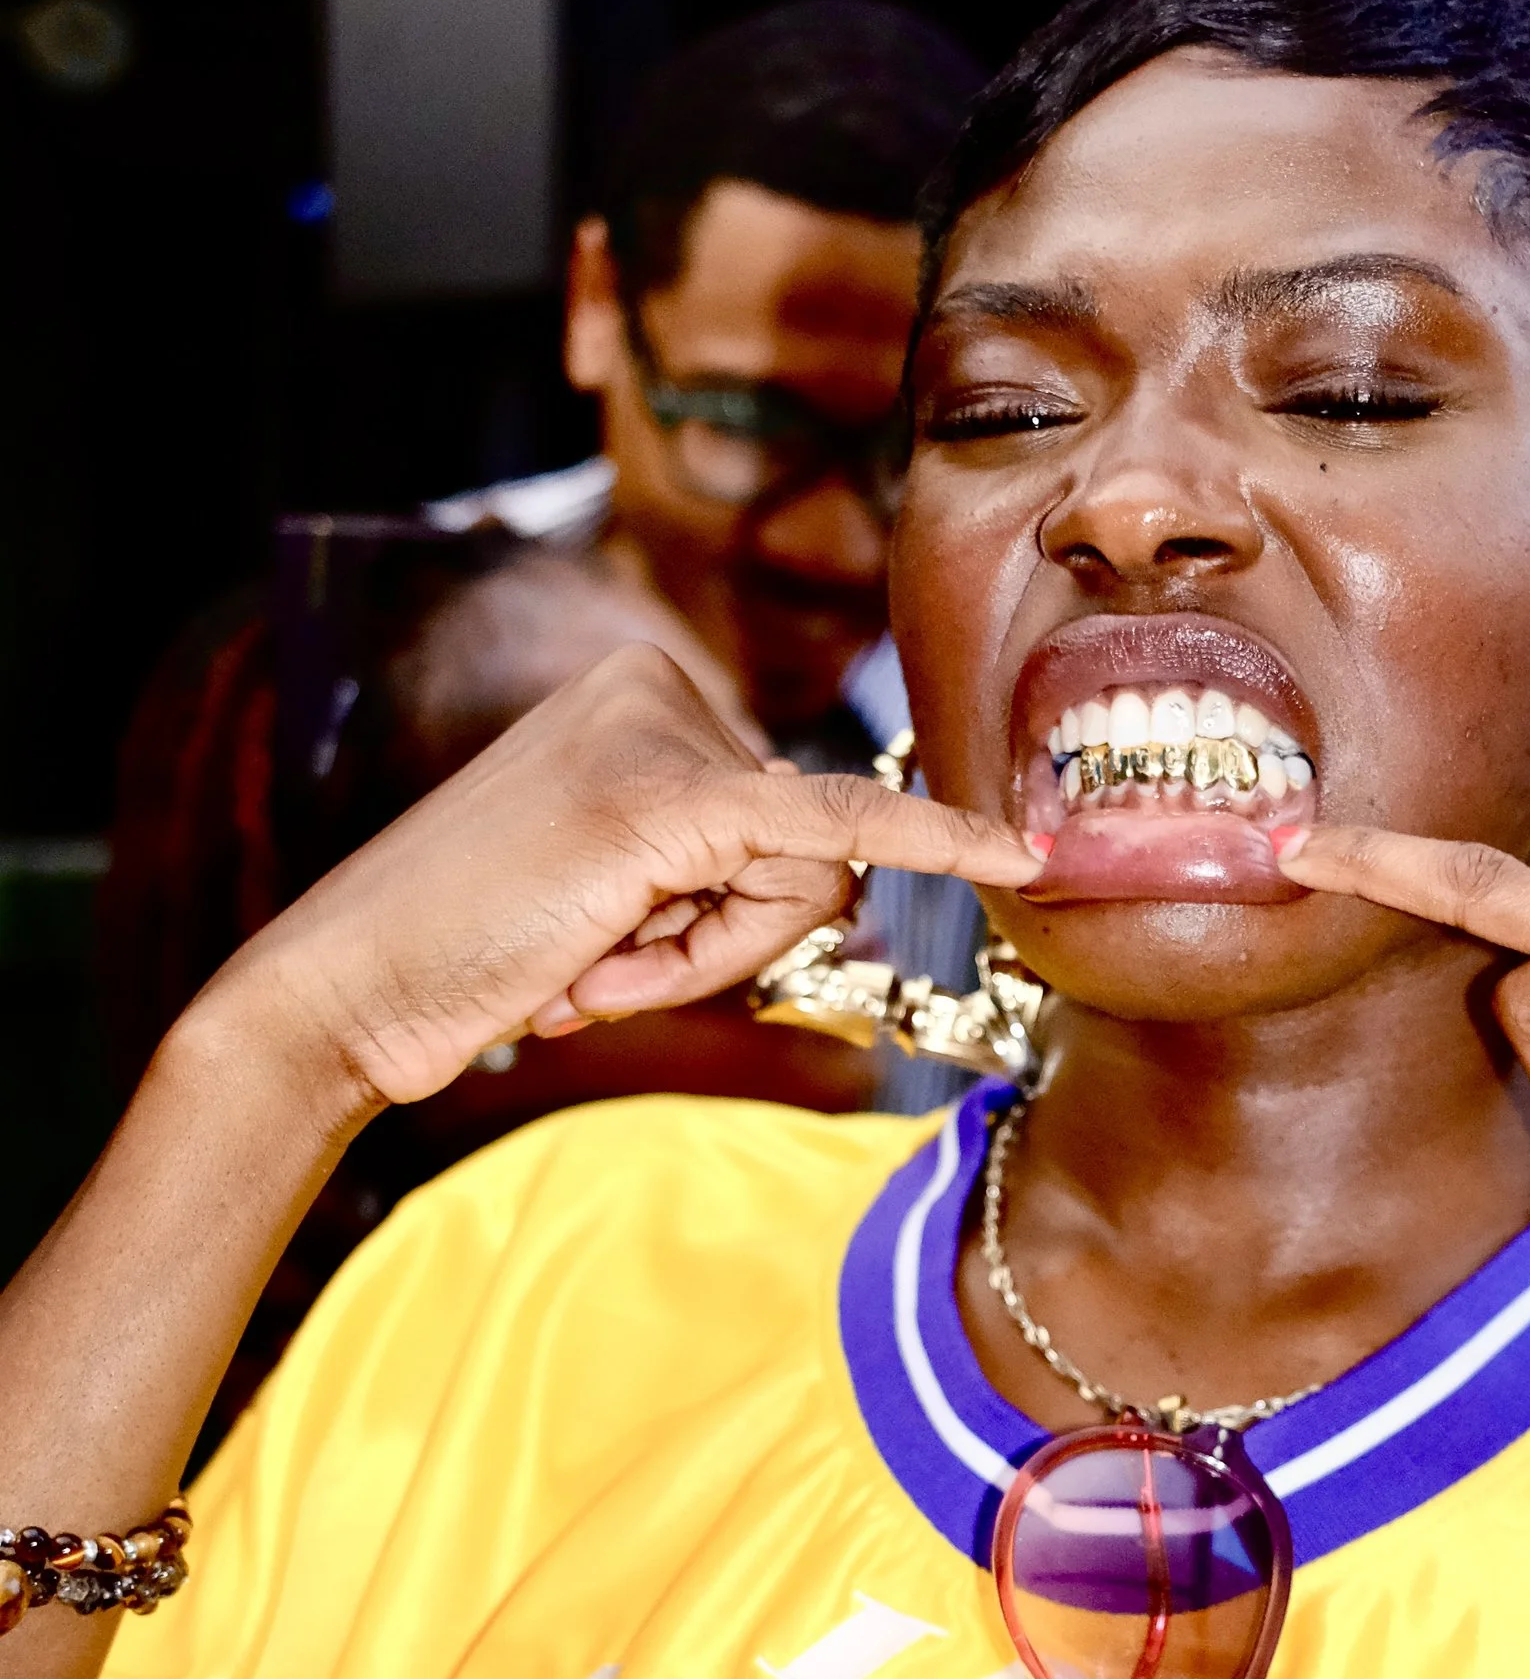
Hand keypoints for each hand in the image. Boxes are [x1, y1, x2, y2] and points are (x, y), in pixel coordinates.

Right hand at [195, 642, 1037, 1118]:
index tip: (1025, 849)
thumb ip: (709, 864)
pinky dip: (934, 842)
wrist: (355, 988)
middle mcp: (655, 690)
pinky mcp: (670, 802)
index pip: (779, 812)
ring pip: (804, 879)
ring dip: (704, 963)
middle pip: (804, 845)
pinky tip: (1010, 854)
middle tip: (594, 967)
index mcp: (640, 698)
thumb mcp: (612, 892)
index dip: (813, 881)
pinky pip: (841, 831)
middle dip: (727, 940)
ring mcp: (660, 737)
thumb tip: (835, 870)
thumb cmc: (474, 953)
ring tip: (583, 964)